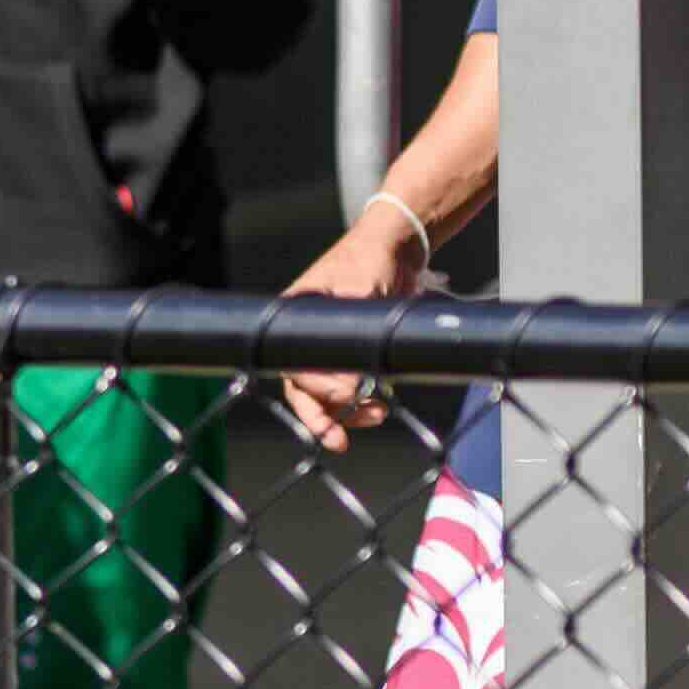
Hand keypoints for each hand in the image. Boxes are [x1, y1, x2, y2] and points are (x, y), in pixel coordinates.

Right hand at [272, 198, 424, 447]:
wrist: (395, 246)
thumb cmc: (369, 258)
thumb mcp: (360, 289)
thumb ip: (353, 332)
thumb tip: (352, 383)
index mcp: (294, 317)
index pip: (295, 365)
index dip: (317, 387)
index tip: (348, 396)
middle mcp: (303, 337)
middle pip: (301, 388)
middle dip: (319, 418)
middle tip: (338, 441)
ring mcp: (325, 347)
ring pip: (323, 395)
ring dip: (345, 414)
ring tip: (375, 417)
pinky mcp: (350, 354)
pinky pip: (346, 389)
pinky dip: (360, 404)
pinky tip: (379, 408)